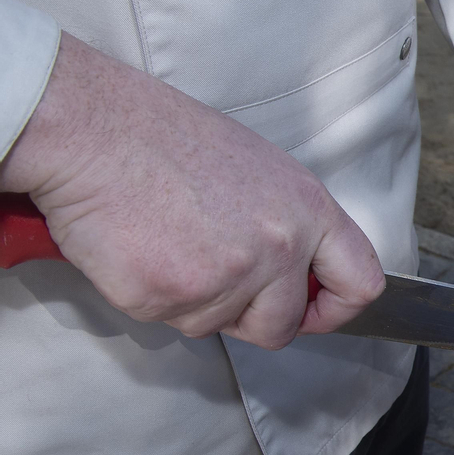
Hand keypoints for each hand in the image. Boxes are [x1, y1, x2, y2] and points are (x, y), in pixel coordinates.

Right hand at [1, 33, 383, 348]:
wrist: (92, 129)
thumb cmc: (164, 138)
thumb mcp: (258, 169)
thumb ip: (288, 224)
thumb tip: (297, 268)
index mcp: (307, 211)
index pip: (360, 282)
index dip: (337, 309)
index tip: (315, 311)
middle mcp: (277, 248)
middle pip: (282, 326)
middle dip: (250, 318)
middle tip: (214, 276)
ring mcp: (225, 278)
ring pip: (218, 326)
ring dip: (194, 301)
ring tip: (170, 242)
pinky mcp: (170, 297)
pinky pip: (169, 319)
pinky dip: (152, 295)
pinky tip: (140, 248)